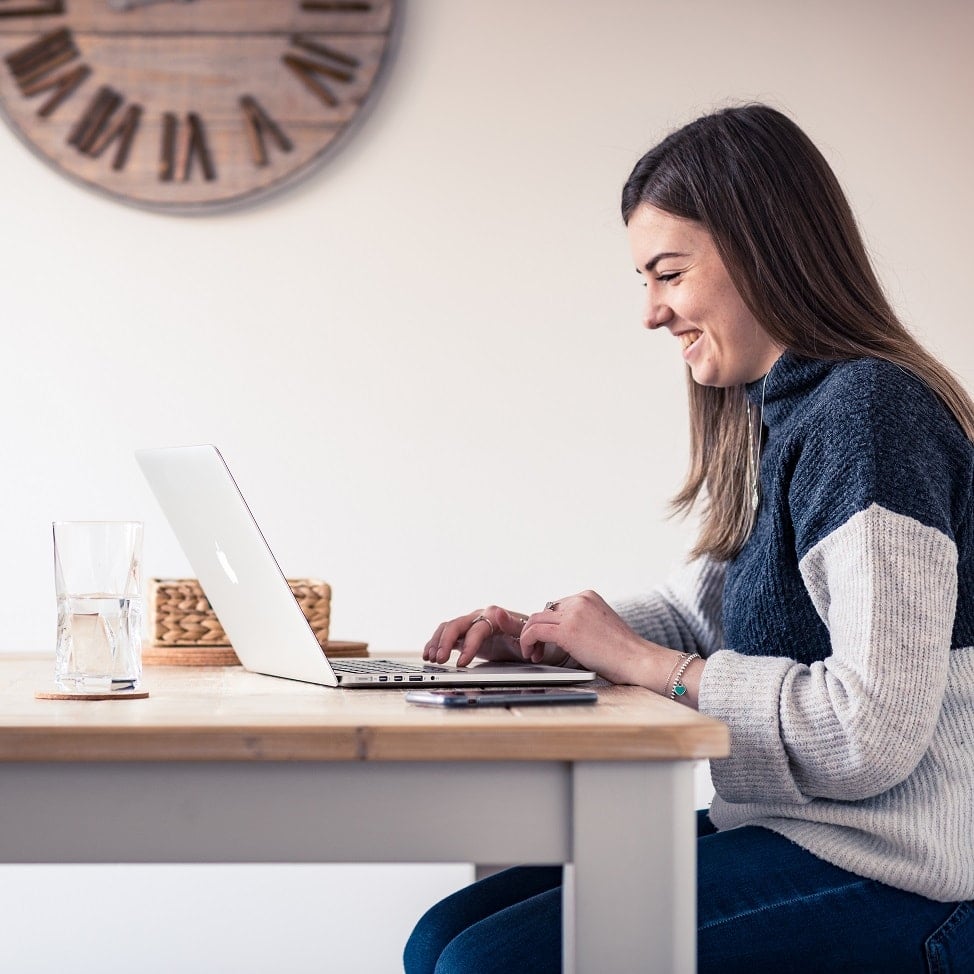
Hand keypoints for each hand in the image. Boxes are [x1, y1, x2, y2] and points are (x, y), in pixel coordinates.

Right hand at [424, 606, 569, 667]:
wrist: (533, 641)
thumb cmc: (531, 638)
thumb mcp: (526, 634)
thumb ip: (512, 624)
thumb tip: (497, 612)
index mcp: (494, 616)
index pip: (476, 629)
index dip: (468, 646)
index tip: (462, 663)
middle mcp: (480, 617)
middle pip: (456, 625)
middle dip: (445, 642)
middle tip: (440, 660)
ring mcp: (471, 624)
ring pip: (448, 628)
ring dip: (437, 642)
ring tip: (431, 659)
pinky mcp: (466, 634)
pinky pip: (447, 635)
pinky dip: (436, 643)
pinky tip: (429, 654)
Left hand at [519, 590, 662, 685]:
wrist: (639, 660)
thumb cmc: (623, 652)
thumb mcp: (600, 627)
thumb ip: (581, 623)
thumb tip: (560, 633)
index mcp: (588, 597)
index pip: (556, 606)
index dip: (547, 625)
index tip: (545, 642)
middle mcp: (580, 600)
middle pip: (543, 612)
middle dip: (536, 631)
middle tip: (536, 650)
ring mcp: (573, 613)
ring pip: (535, 620)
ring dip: (529, 638)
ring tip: (533, 654)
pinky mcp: (567, 630)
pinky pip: (535, 631)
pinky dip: (527, 642)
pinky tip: (533, 655)